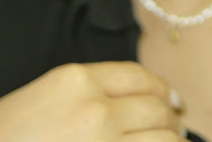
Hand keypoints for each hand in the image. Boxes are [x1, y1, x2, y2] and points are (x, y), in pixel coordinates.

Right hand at [0, 61, 183, 140]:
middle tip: (174, 131)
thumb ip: (81, 94)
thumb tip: (125, 103)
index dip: (160, 90)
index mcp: (74, 80)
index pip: (138, 76)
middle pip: (156, 108)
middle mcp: (95, 109)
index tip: (172, 103)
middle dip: (169, 120)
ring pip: (165, 140)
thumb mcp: (37, 100)